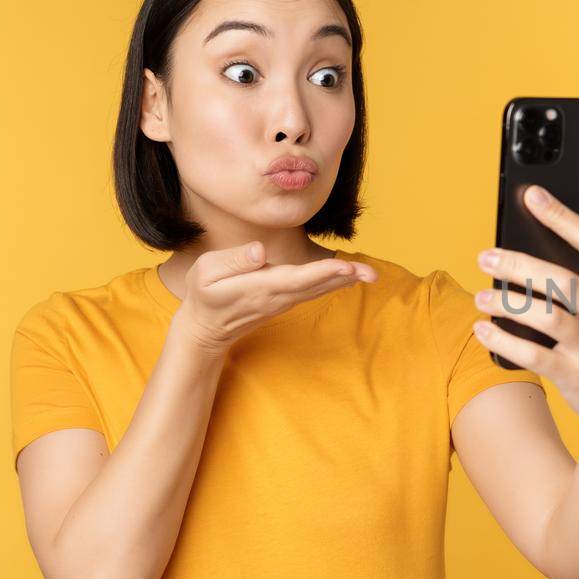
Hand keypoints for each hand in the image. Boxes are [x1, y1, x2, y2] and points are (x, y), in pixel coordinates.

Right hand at [171, 242, 377, 353]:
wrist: (206, 328)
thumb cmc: (205, 294)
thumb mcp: (206, 272)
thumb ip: (233, 260)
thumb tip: (260, 251)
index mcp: (260, 287)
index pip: (297, 278)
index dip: (323, 272)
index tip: (346, 266)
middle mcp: (278, 296)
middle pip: (317, 285)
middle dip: (345, 278)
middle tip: (373, 273)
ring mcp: (284, 301)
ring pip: (319, 289)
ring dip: (345, 280)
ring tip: (370, 272)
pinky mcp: (286, 300)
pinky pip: (314, 290)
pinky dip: (333, 282)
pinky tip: (350, 275)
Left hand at [472, 186, 578, 440]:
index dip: (563, 217)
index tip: (531, 195)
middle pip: (563, 281)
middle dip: (519, 265)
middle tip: (485, 257)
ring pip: (547, 317)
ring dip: (508, 303)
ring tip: (481, 296)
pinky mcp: (577, 377)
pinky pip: (534, 355)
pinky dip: (504, 340)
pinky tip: (482, 329)